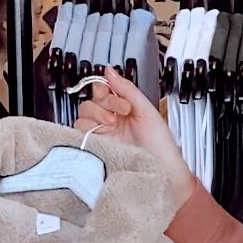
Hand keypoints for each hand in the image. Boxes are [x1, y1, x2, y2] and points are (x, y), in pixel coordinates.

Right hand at [78, 66, 194, 201]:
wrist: (162, 172)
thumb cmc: (160, 146)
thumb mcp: (146, 110)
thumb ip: (127, 89)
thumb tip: (109, 71)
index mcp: (121, 110)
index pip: (101, 91)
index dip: (105, 88)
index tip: (117, 94)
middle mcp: (109, 122)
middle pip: (90, 102)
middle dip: (105, 102)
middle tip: (122, 111)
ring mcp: (102, 135)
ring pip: (82, 116)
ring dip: (97, 115)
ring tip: (113, 125)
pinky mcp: (95, 149)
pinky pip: (79, 134)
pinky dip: (88, 129)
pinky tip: (105, 132)